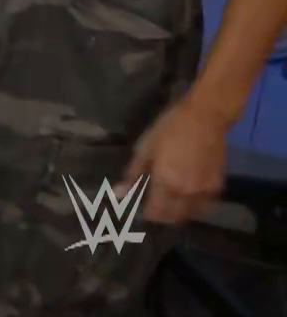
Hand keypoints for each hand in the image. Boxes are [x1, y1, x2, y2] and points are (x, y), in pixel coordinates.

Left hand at [127, 99, 228, 224]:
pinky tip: (186, 196)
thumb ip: (133, 174)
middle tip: (155, 205)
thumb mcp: (145, 148)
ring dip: (179, 213)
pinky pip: (204, 206)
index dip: (148, 214)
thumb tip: (118, 193)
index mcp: (166, 183)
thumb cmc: (170, 129)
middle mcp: (186, 193)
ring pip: (190, 214)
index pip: (156, 213)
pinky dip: (194, 206)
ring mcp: (204, 191)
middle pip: (174, 218)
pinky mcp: (218, 187)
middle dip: (163, 216)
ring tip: (170, 202)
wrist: (205, 119)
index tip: (142, 208)